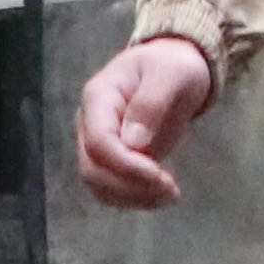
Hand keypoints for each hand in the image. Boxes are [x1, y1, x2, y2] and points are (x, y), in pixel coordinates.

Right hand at [74, 35, 216, 207]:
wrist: (173, 66)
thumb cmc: (172, 65)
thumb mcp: (170, 74)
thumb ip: (151, 103)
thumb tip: (134, 142)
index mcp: (98, 99)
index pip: (99, 143)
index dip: (126, 165)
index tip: (160, 175)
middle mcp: (90, 124)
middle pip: (93, 169)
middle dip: (129, 187)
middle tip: (170, 190)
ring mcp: (99, 144)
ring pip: (99, 185)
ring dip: (133, 198)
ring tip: (170, 195)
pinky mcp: (115, 159)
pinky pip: (114, 187)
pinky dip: (136, 198)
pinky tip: (162, 195)